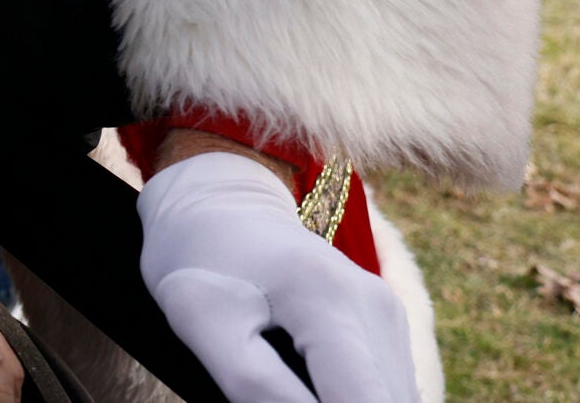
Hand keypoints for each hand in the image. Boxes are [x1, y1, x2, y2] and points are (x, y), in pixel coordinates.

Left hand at [139, 151, 415, 402]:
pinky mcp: (388, 326)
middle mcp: (375, 306)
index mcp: (328, 299)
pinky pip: (380, 387)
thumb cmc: (198, 259)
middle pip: (382, 402)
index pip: (361, 401)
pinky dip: (346, 395)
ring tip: (279, 378)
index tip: (279, 396)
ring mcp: (388, 315)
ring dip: (339, 401)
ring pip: (388, 398)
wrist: (219, 203)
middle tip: (271, 386)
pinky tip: (302, 382)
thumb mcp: (200, 319)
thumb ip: (253, 384)